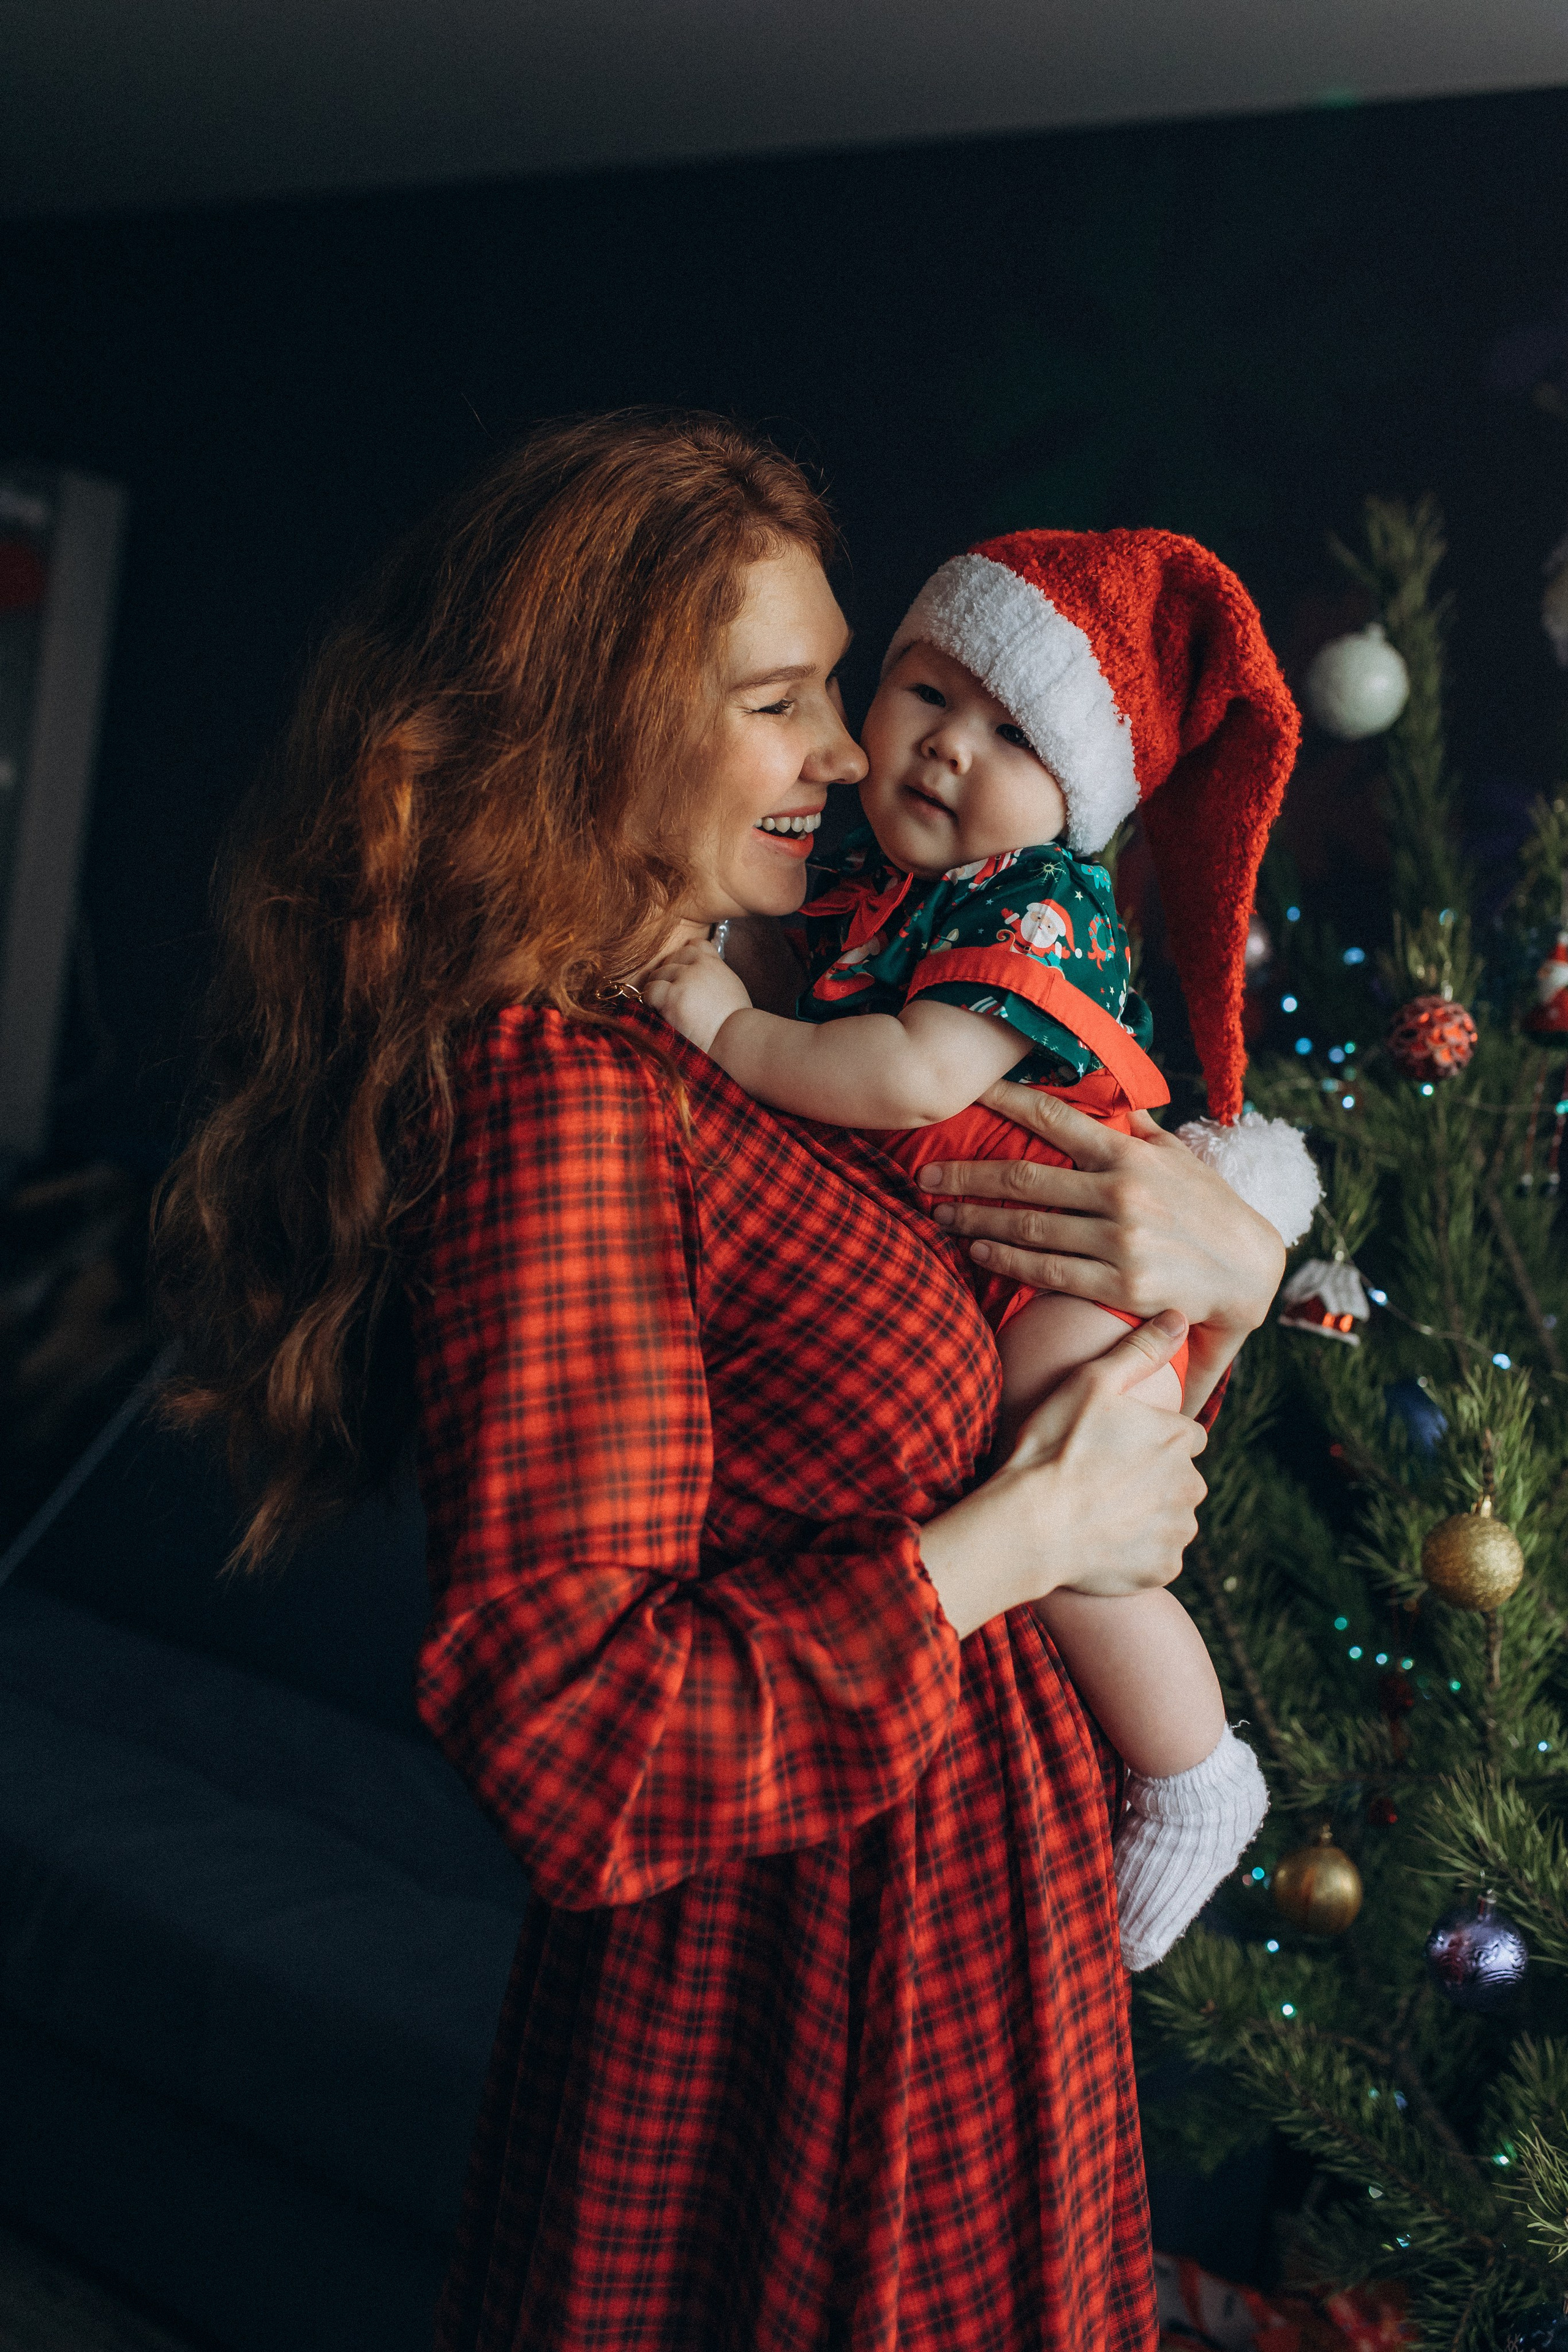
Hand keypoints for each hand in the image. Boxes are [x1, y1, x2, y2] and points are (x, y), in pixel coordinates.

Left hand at [643, 939, 753, 1054]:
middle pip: (673, 958)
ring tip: (662, 1007)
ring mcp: (686, 978)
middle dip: (667, 975)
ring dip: (657, 988)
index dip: (684, 959)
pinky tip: (658, 1012)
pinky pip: (651, 989)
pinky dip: (650, 1000)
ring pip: (659, 973)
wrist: (738, 1039)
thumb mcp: (733, 991)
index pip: (694, 946)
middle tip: (668, 994)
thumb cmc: (736, 1024)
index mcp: (715, 965)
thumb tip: (704, 981)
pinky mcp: (674, 995)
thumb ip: (717, 978)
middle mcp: (700, 966)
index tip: (682, 975)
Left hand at [916, 1082, 1285, 1409]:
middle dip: (967, 1174)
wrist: (1250, 1271)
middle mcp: (1121, 1194)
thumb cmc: (1209, 1208)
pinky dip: (1006, 1259)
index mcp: (1130, 1155)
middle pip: (1024, 1178)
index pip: (1055, 1118)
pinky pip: (1048, 1270)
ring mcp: (1120, 1241)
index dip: (1005, 1101)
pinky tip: (977, 1250)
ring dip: (975, 1219)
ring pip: (1028, 1226)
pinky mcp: (1120, 1285)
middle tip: (925, 1173)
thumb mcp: (1178, 1157)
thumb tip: (1108, 1096)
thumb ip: (1138, 1128)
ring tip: (938, 1214)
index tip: (966, 1093)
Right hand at [1006, 1313, 1208, 1599]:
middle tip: (1104, 1480)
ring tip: (1100, 1511)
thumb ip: (1140, 1349)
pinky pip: (1158, 1557)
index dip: (1151, 1439)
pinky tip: (1103, 1542)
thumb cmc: (1054, 1448)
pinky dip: (1138, 1552)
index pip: (1184, 1435)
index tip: (1118, 1446)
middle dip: (1154, 1478)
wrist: (1029, 1524)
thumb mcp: (1092, 1383)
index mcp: (1178, 1438)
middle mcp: (1190, 1484)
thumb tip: (1179, 1315)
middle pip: (1181, 1478)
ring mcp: (1178, 1530)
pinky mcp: (1163, 1568)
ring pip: (1172, 1518)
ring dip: (1148, 1515)